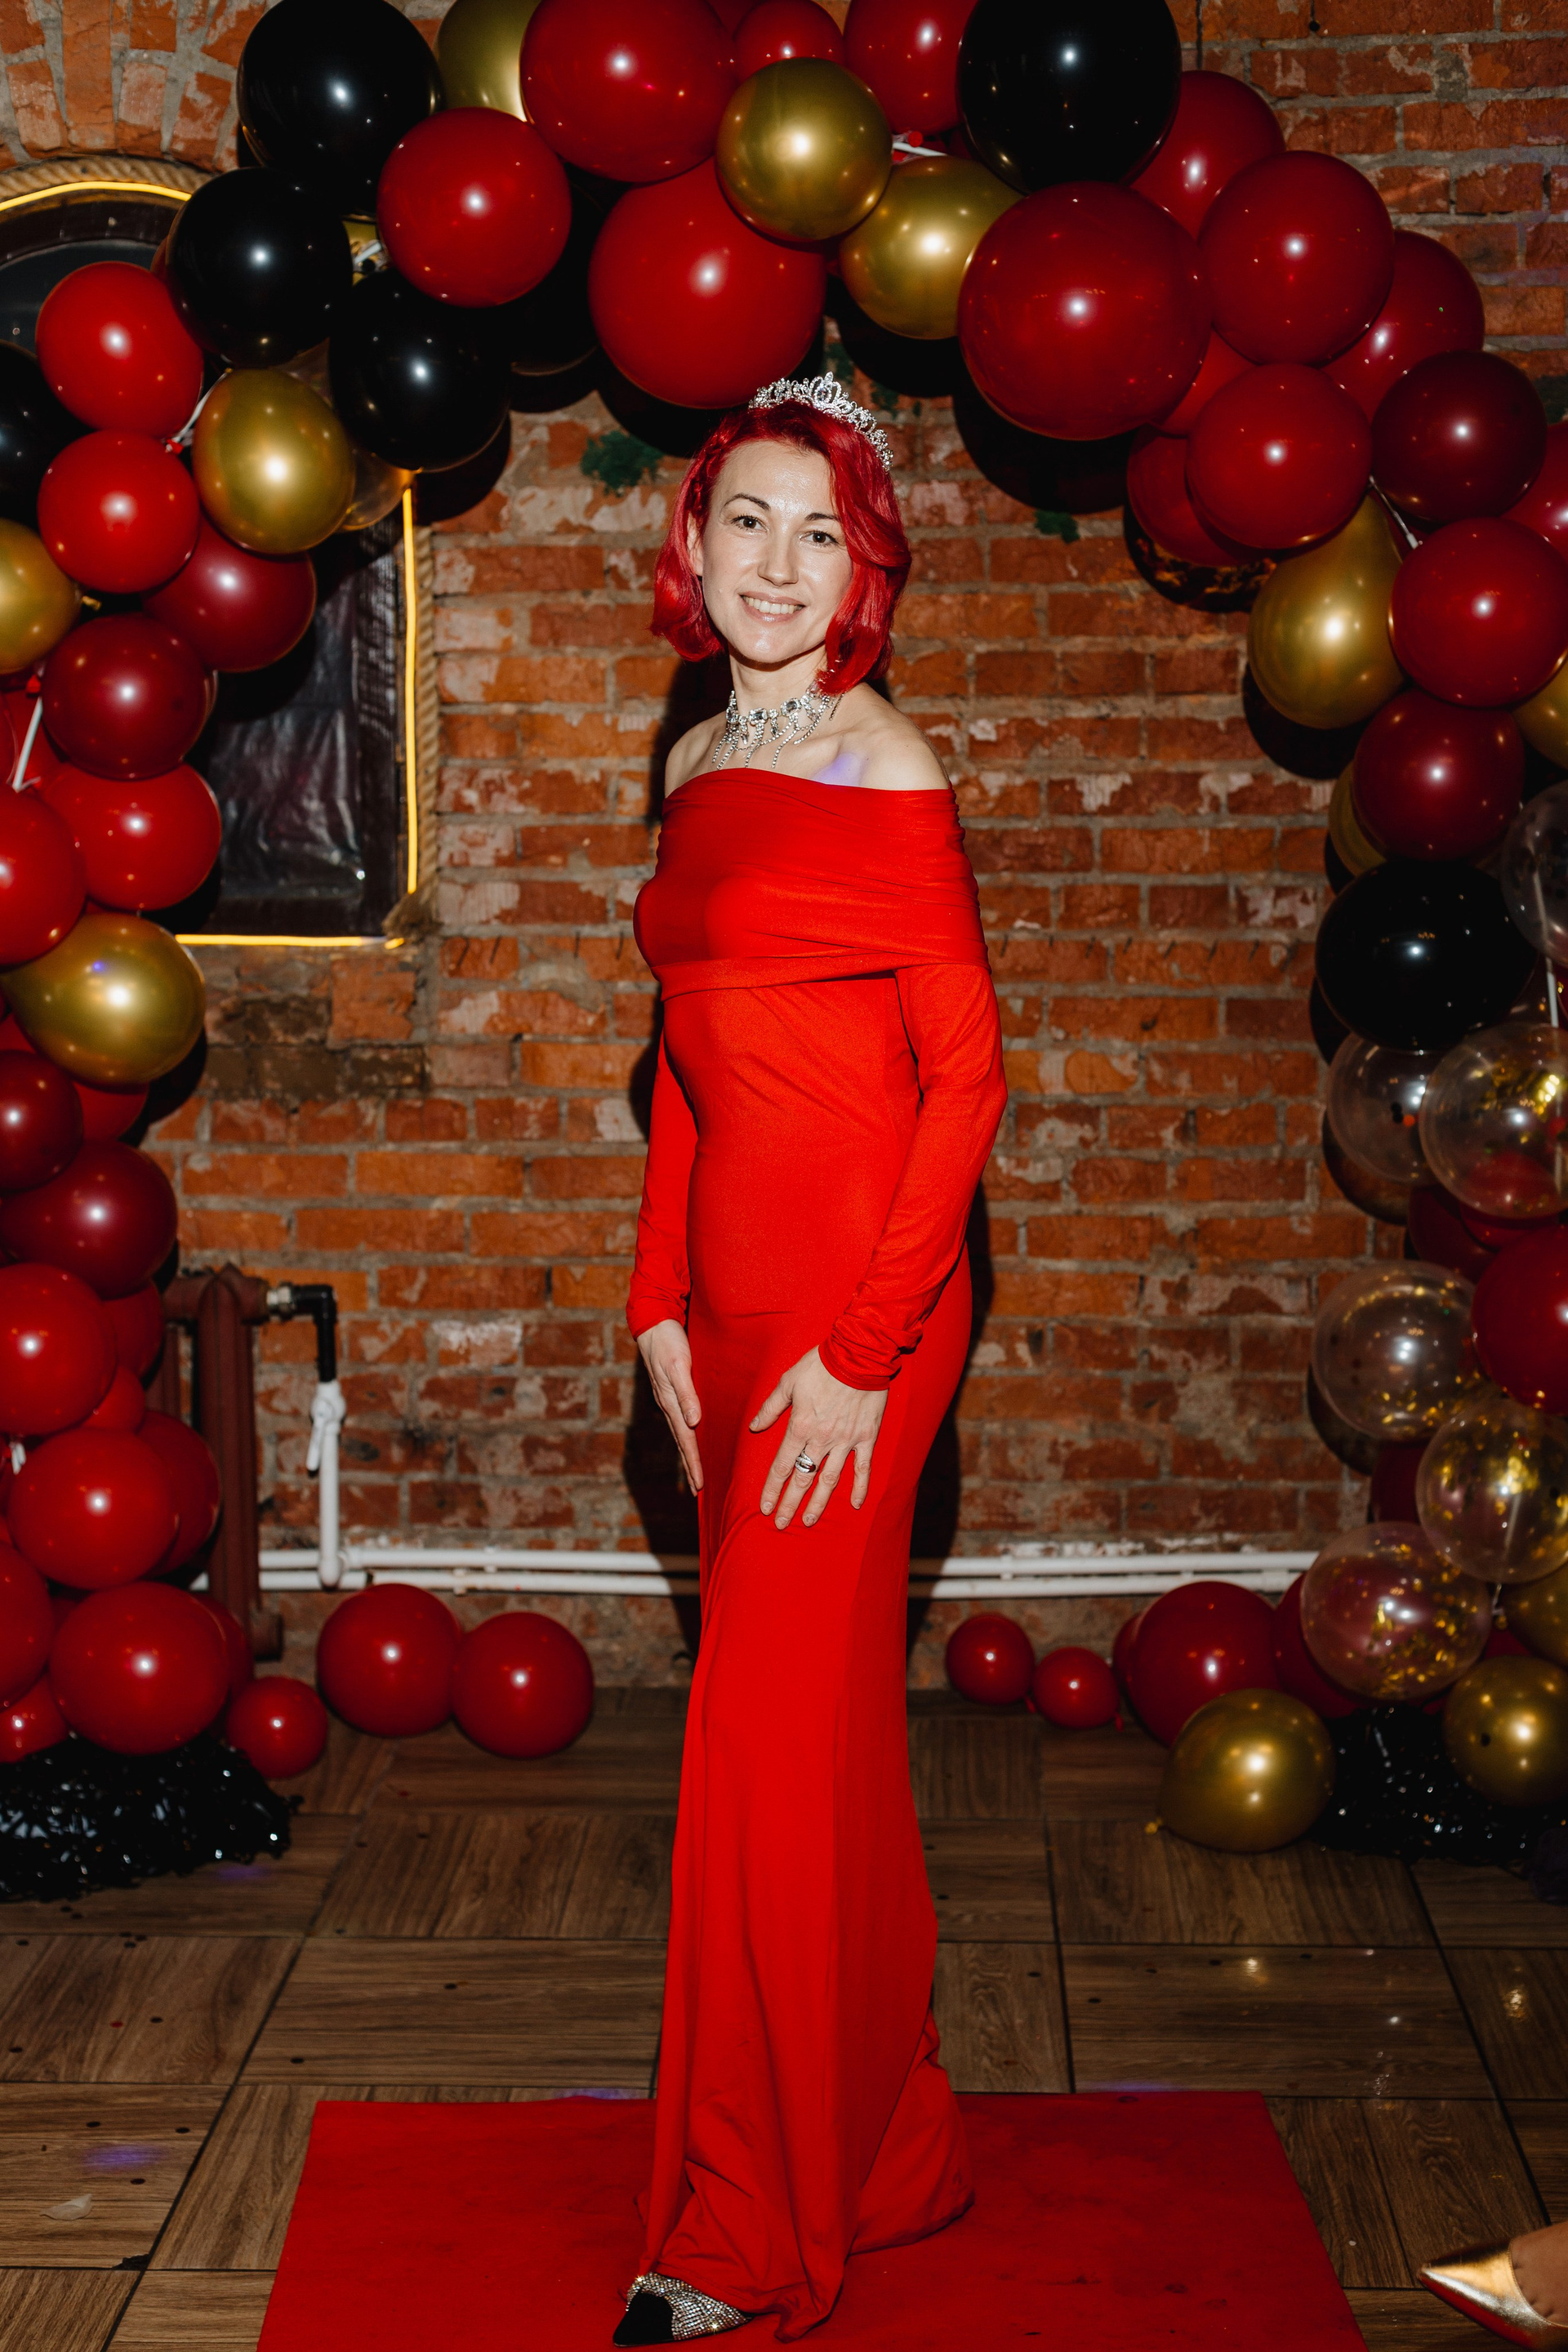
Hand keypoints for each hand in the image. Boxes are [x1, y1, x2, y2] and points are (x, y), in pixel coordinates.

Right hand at [637, 1319, 701, 1492]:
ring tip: (696, 1471)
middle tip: (699, 1488)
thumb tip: (694, 1422)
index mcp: (671, 1402)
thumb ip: (686, 1393)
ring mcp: (669, 1398)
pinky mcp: (672, 1390)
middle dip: (690, 1465)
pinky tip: (693, 1435)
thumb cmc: (668, 1342)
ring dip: (689, 1453)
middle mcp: (669, 1404)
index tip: (700, 1484)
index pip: (686, 1439)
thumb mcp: (678, 1365)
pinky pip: (681, 1418)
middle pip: (682, 1441)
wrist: (653, 1323)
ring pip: (681, 1431)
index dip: (693, 1462)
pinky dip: (687, 1433)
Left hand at [752, 1347, 885, 1529]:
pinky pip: (863, 1468)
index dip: (772, 1488)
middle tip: (781, 1524)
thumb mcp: (788, 1381)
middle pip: (803, 1478)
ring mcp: (846, 1440)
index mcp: (800, 1426)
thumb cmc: (820, 1364)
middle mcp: (821, 1439)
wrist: (859, 1354)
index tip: (764, 1507)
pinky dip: (859, 1487)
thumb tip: (754, 1427)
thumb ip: (770, 1407)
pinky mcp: (866, 1437)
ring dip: (818, 1502)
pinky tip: (854, 1505)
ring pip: (829, 1479)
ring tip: (809, 1521)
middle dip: (790, 1504)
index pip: (782, 1466)